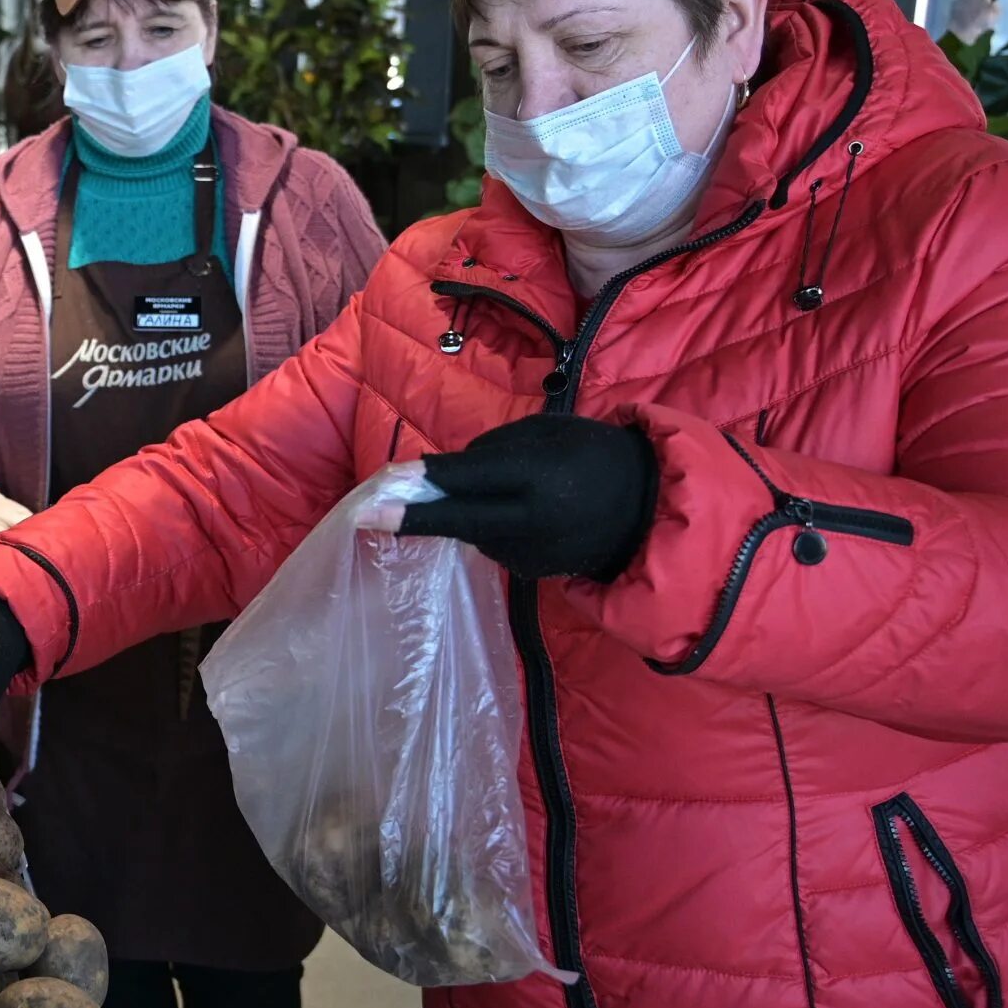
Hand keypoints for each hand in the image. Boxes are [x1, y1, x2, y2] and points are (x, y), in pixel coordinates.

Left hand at [395, 414, 660, 579]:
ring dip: (461, 512)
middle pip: (459, 519)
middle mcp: (531, 522)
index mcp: (539, 478)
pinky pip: (490, 543)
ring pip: (471, 530)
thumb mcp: (547, 434)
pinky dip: (486, 527)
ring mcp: (530, 554)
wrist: (645, 509)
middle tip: (363, 519)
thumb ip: (493, 451)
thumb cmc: (590, 455)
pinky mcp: (529, 573)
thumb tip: (440, 475)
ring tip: (500, 491)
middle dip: (411, 520)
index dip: (426, 482)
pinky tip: (514, 514)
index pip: (470, 479)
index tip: (384, 484)